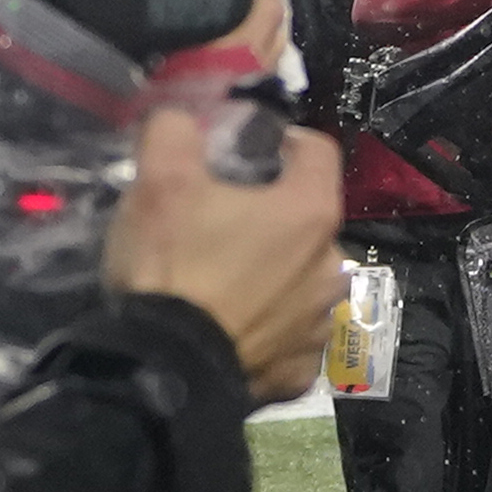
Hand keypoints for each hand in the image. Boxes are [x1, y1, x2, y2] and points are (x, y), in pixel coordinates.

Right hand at [106, 102, 345, 401]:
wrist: (164, 370)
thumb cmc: (173, 265)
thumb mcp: (159, 181)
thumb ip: (174, 133)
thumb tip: (181, 119)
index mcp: (311, 211)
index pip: (317, 151)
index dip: (285, 141)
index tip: (254, 148)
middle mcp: (332, 266)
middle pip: (308, 221)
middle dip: (273, 215)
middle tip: (222, 221)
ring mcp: (319, 325)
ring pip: (302, 283)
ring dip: (274, 277)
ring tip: (225, 281)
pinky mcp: (299, 373)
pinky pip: (286, 339)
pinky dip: (265, 332)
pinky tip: (229, 330)